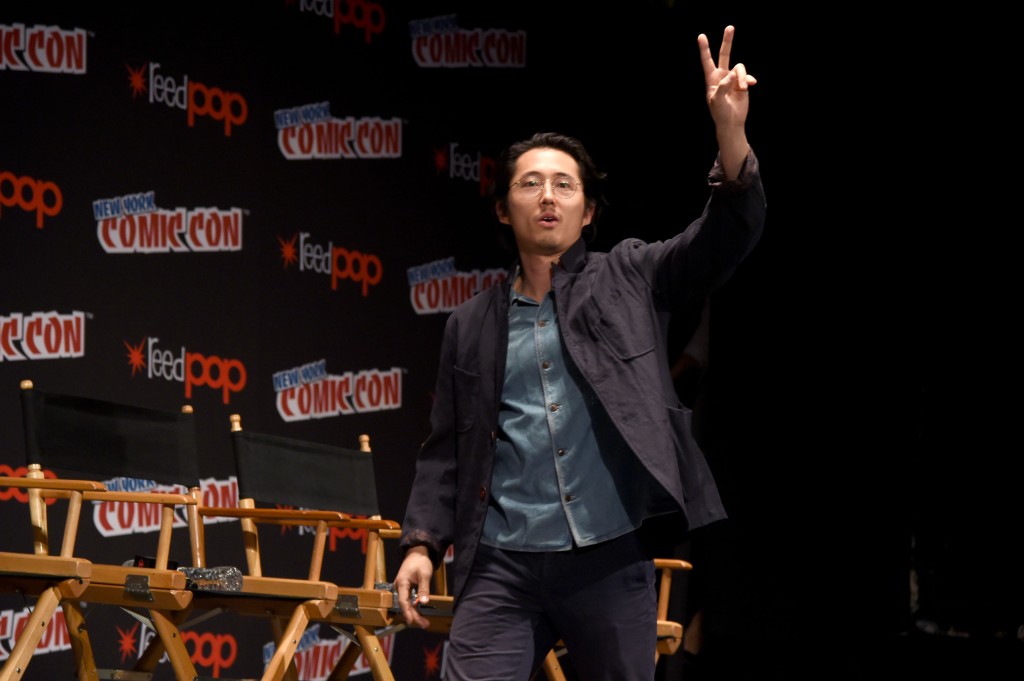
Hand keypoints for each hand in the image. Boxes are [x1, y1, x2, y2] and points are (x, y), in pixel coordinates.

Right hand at [394, 546, 433, 628]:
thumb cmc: (420, 561)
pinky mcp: (406, 588)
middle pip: (405, 605)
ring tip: (424, 622)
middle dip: (413, 616)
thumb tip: (424, 602)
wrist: (418, 551)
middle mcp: (399, 586)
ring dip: (414, 613)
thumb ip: (424, 589)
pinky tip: (420, 612)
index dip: (407, 612)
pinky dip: (414, 607)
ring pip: (407, 603)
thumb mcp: (424, 574)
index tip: (411, 622)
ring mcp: (402, 587)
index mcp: (402, 583)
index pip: (403, 601)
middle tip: (424, 624)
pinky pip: (408, 600)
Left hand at [698, 26, 755, 178]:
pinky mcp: (742, 83)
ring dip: (742, 77)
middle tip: (730, 27)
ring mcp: (733, 79)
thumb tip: (731, 75)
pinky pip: (747, 76)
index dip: (705, 49)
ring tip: (743, 89)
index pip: (707, 61)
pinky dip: (748, 80)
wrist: (732, 122)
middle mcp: (722, 76)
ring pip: (739, 68)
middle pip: (724, 55)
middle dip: (728, 41)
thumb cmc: (720, 113)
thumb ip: (722, 87)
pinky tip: (749, 86)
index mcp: (711, 79)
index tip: (701, 36)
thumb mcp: (717, 101)